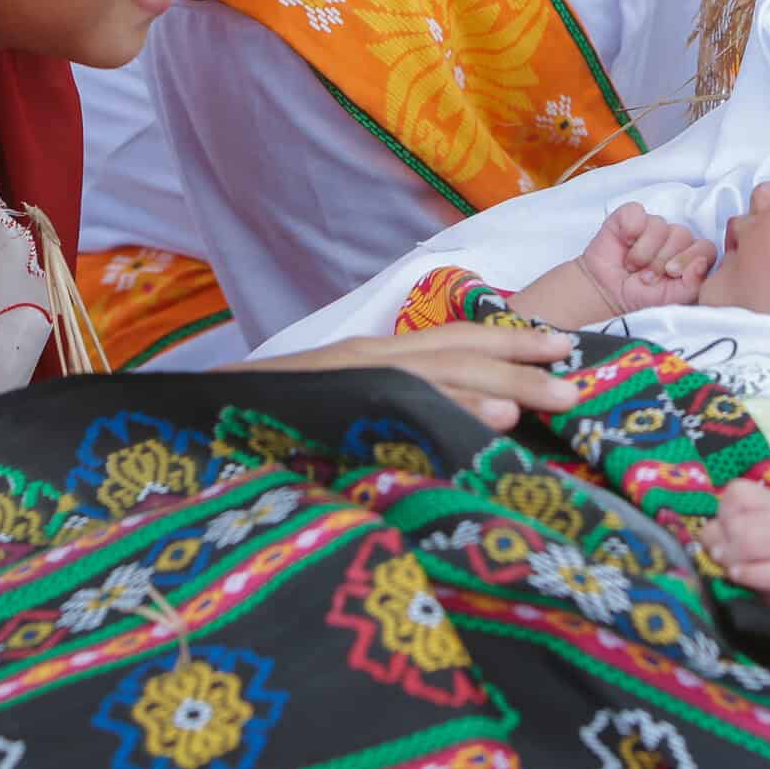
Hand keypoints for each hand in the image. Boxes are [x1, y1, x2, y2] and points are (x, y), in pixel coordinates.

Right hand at [246, 321, 579, 430]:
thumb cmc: (267, 427)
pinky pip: (402, 408)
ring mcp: (348, 381)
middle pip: (456, 354)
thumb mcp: (340, 409)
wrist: (191, 426)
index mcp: (372, 357)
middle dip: (521, 365)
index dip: (508, 341)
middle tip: (578, 382)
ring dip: (500, 384)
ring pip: (436, 375)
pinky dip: (451, 413)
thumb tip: (453, 428)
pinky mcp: (334, 407)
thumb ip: (390, 410)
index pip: (451, 341)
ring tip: (549, 397)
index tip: (562, 348)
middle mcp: (365, 358)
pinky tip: (491, 422)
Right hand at [577, 203, 716, 312]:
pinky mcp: (630, 217)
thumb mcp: (671, 300)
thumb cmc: (641, 297)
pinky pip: (637, 212)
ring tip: (633, 267)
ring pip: (660, 226)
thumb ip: (693, 284)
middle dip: (661, 260)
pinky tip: (624, 244)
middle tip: (646, 277)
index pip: (705, 248)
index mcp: (690, 257)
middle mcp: (674, 239)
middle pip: (683, 235)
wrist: (606, 294)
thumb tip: (701, 262)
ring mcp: (653, 226)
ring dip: (644, 251)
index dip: (689, 258)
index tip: (671, 273)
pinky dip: (630, 230)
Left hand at [703, 479, 769, 609]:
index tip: (726, 528)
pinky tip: (738, 575)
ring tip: (730, 567)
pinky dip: (744, 575)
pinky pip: (760, 573)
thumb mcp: (742, 530)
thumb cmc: (761, 551)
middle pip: (736, 524)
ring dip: (729, 560)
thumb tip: (707, 537)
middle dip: (720, 542)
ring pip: (747, 545)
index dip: (722, 512)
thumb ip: (721, 527)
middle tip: (722, 555)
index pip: (736, 492)